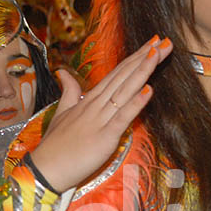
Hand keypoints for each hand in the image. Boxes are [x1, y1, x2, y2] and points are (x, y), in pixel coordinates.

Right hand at [30, 35, 171, 191]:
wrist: (45, 169)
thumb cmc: (55, 145)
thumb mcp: (62, 112)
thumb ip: (68, 91)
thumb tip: (62, 72)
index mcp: (90, 99)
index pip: (117, 73)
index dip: (135, 58)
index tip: (151, 44)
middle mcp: (97, 104)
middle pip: (125, 76)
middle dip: (145, 57)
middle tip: (164, 41)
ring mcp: (101, 119)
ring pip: (126, 90)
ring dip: (142, 72)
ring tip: (157, 54)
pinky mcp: (105, 136)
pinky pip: (123, 117)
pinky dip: (136, 103)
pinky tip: (148, 90)